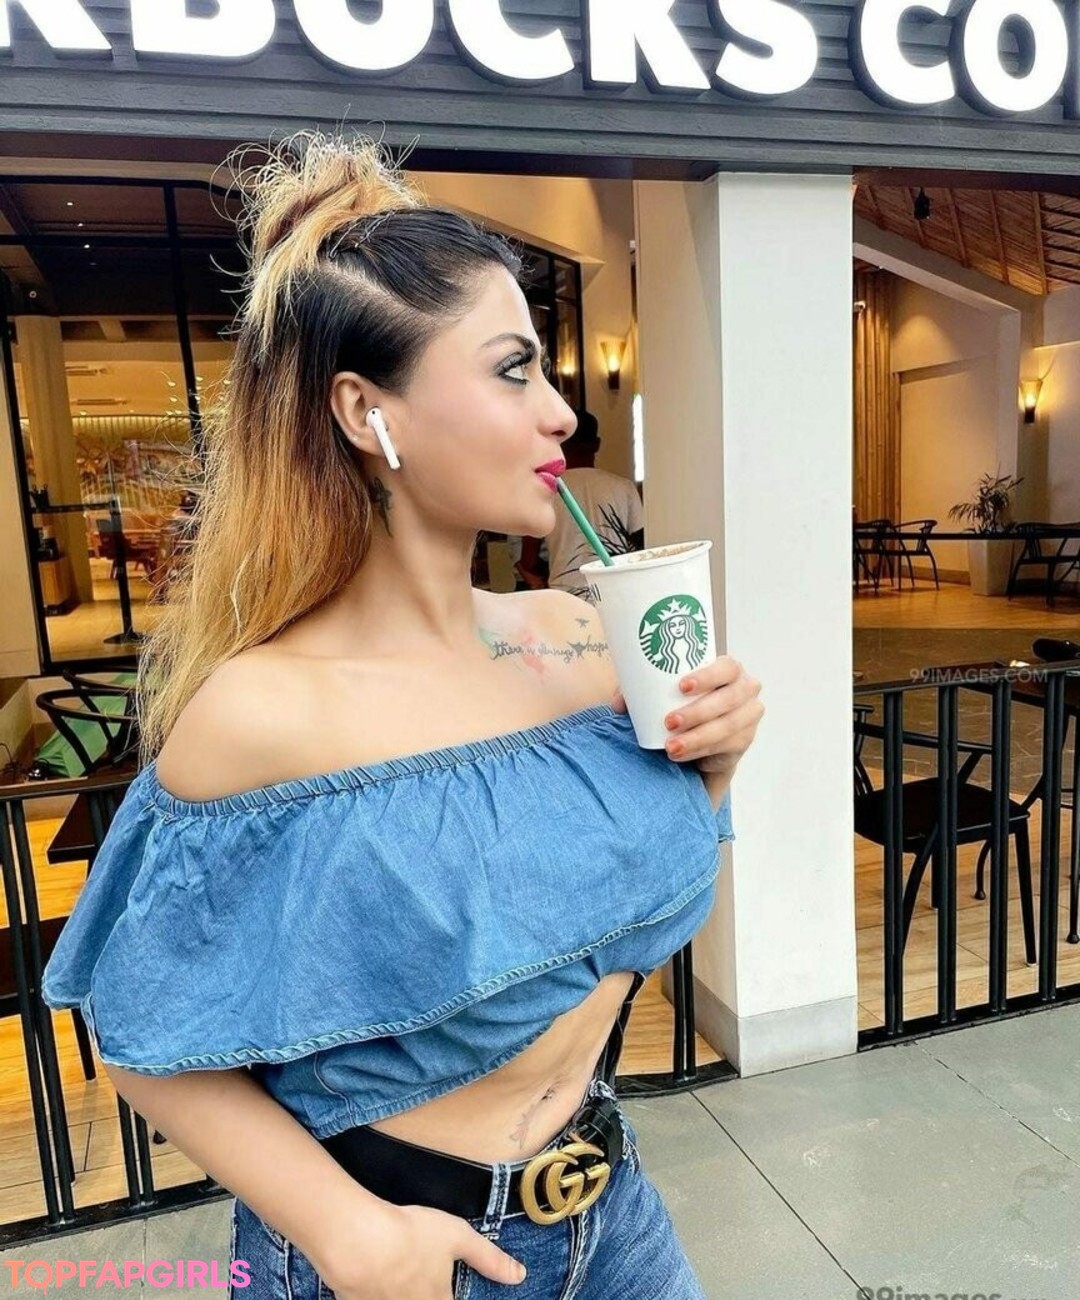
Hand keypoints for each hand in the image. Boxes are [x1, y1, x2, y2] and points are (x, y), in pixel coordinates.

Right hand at [315, 1201, 525, 1299]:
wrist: (358, 1242)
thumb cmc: (411, 1237)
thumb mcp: (458, 1238)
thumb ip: (489, 1259)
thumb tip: (519, 1275)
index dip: (450, 1296)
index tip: (449, 1291)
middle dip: (427, 1293)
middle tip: (427, 1283)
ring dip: (398, 1291)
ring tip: (400, 1280)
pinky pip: (371, 1298)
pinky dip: (374, 1292)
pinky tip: (374, 1280)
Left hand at [611, 656, 763, 774]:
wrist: (703, 733)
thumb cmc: (682, 701)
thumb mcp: (663, 693)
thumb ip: (640, 693)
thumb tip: (617, 705)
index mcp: (729, 669)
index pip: (727, 667)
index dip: (708, 676)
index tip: (681, 687)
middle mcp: (746, 689)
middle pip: (729, 698)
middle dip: (698, 711)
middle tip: (669, 722)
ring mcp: (749, 715)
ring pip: (728, 725)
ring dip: (697, 736)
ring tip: (670, 746)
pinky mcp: (745, 740)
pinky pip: (725, 746)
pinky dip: (700, 750)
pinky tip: (681, 755)